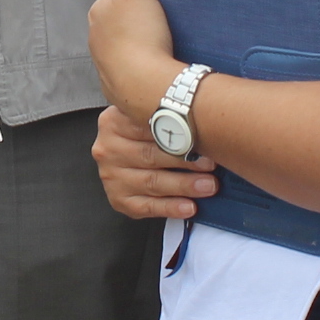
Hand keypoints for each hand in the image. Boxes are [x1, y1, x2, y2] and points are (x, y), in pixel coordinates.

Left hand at [86, 0, 182, 122]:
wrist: (149, 87)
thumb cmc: (141, 37)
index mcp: (98, 15)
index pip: (115, 2)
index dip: (135, 1)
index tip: (153, 6)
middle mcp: (96, 43)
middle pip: (120, 28)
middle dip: (136, 28)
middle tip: (161, 28)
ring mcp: (106, 69)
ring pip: (125, 53)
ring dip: (140, 52)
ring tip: (163, 49)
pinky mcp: (119, 90)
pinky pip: (131, 77)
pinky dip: (142, 74)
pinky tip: (158, 71)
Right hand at [94, 104, 217, 222]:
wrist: (127, 150)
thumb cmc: (148, 130)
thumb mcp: (148, 112)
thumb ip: (165, 112)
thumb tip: (205, 117)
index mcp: (113, 121)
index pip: (148, 126)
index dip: (178, 132)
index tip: (205, 138)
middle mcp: (108, 149)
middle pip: (150, 155)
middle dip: (185, 161)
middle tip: (211, 165)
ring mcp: (111, 176)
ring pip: (151, 182)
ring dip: (183, 185)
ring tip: (208, 186)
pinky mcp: (118, 199)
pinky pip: (146, 206)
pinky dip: (170, 207)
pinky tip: (189, 207)